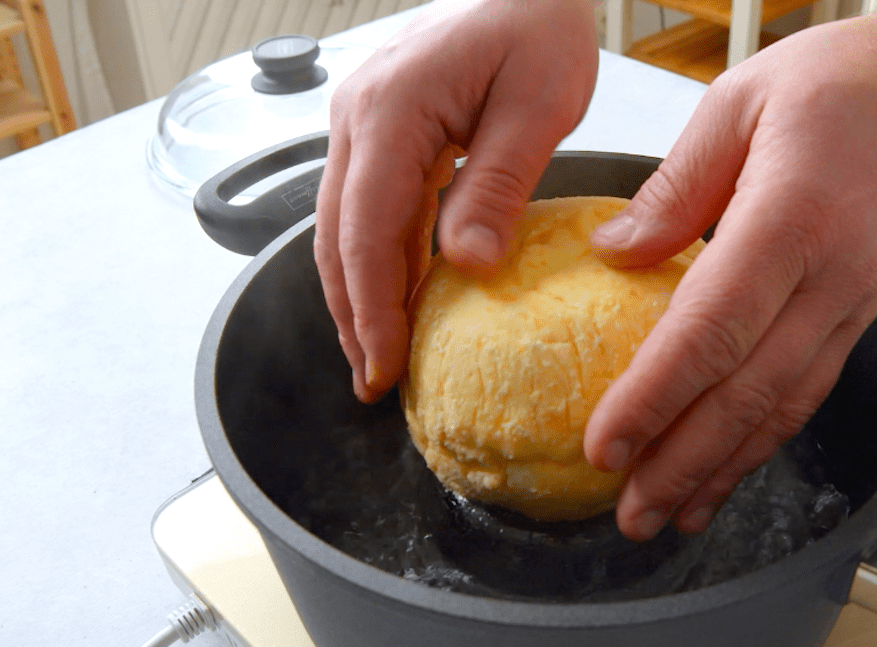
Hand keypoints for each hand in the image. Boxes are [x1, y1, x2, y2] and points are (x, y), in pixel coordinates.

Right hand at [315, 0, 598, 402]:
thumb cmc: (539, 24)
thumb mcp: (537, 105)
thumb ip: (497, 184)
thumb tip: (468, 265)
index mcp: (393, 109)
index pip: (367, 228)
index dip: (372, 306)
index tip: (384, 364)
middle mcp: (359, 116)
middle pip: (337, 236)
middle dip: (351, 314)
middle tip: (373, 381)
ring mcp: (363, 122)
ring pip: (342, 225)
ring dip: (357, 293)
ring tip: (377, 355)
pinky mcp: (381, 131)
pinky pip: (367, 206)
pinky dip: (377, 259)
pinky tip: (396, 298)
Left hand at [583, 16, 876, 540]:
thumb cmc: (844, 84)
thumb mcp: (738, 103)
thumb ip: (673, 188)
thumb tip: (614, 254)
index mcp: (793, 216)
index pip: (713, 328)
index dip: (656, 397)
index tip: (605, 445)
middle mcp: (832, 275)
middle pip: (749, 391)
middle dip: (683, 463)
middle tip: (629, 514)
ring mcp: (853, 303)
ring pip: (784, 407)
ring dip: (724, 469)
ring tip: (671, 514)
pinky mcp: (858, 315)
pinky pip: (807, 391)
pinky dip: (764, 440)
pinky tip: (728, 468)